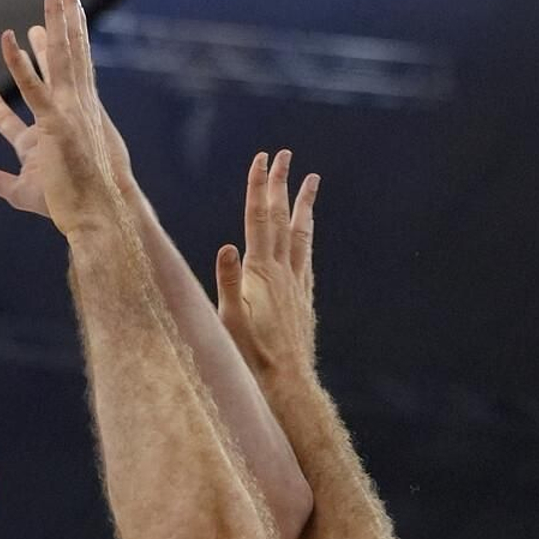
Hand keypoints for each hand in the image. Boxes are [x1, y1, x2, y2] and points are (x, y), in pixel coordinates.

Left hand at [0, 25, 132, 219]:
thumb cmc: (68, 208)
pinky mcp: (57, 124)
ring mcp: (66, 112)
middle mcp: (68, 108)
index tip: (20, 38)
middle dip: (60, 17)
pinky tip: (9, 39)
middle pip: (62, 54)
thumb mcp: (21, 192)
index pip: (43, 83)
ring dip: (57, 15)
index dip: (29, 60)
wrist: (98, 215)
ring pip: (61, 54)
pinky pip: (33, 89)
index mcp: (61, 123)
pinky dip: (18, 66)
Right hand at [216, 150, 319, 388]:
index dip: (259, 187)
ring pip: (300, 234)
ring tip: (311, 180)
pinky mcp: (302, 297)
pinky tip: (307, 230)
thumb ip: (228, 282)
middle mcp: (282, 272)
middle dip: (280, 184)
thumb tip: (227, 246)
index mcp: (261, 273)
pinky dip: (306, 235)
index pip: (258, 219)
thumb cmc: (250, 357)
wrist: (286, 383)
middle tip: (284, 155)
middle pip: (281, 218)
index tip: (262, 159)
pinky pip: (306, 256)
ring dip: (303, 204)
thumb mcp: (229, 320)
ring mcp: (296, 283)